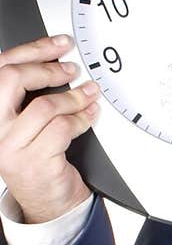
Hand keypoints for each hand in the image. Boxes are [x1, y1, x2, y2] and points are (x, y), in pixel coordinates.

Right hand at [0, 33, 97, 222]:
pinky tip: (90, 115)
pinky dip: (82, 118)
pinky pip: (63, 128)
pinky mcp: (34, 160)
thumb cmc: (38, 157)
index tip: (59, 44)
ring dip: (74, 97)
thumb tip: (55, 59)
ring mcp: (11, 145)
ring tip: (89, 94)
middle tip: (72, 69)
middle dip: (49, 68)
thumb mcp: (25, 122)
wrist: (46, 201)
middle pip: (14, 79)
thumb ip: (28, 95)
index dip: (33, 50)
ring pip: (45, 105)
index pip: (2, 68)